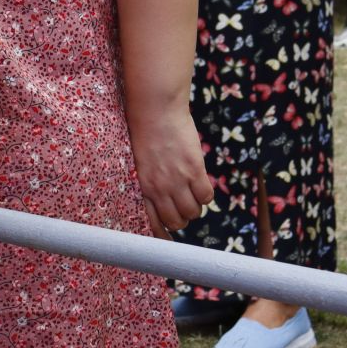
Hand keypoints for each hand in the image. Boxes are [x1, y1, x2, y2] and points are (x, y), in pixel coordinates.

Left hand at [126, 104, 212, 234]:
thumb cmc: (144, 131)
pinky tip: (200, 182)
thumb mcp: (140, 161)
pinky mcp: (194, 170)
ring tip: (191, 191)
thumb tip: (162, 197)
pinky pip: (206, 197)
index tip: (169, 238)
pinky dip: (206, 194)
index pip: (153, 222)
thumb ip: (149, 180)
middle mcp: (159, 188)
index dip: (163, 233)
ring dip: (195, 206)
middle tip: (183, 204)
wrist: (155, 109)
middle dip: (182, 217)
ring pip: (193, 212)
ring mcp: (177, 180)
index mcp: (142, 187)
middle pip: (176, 221)